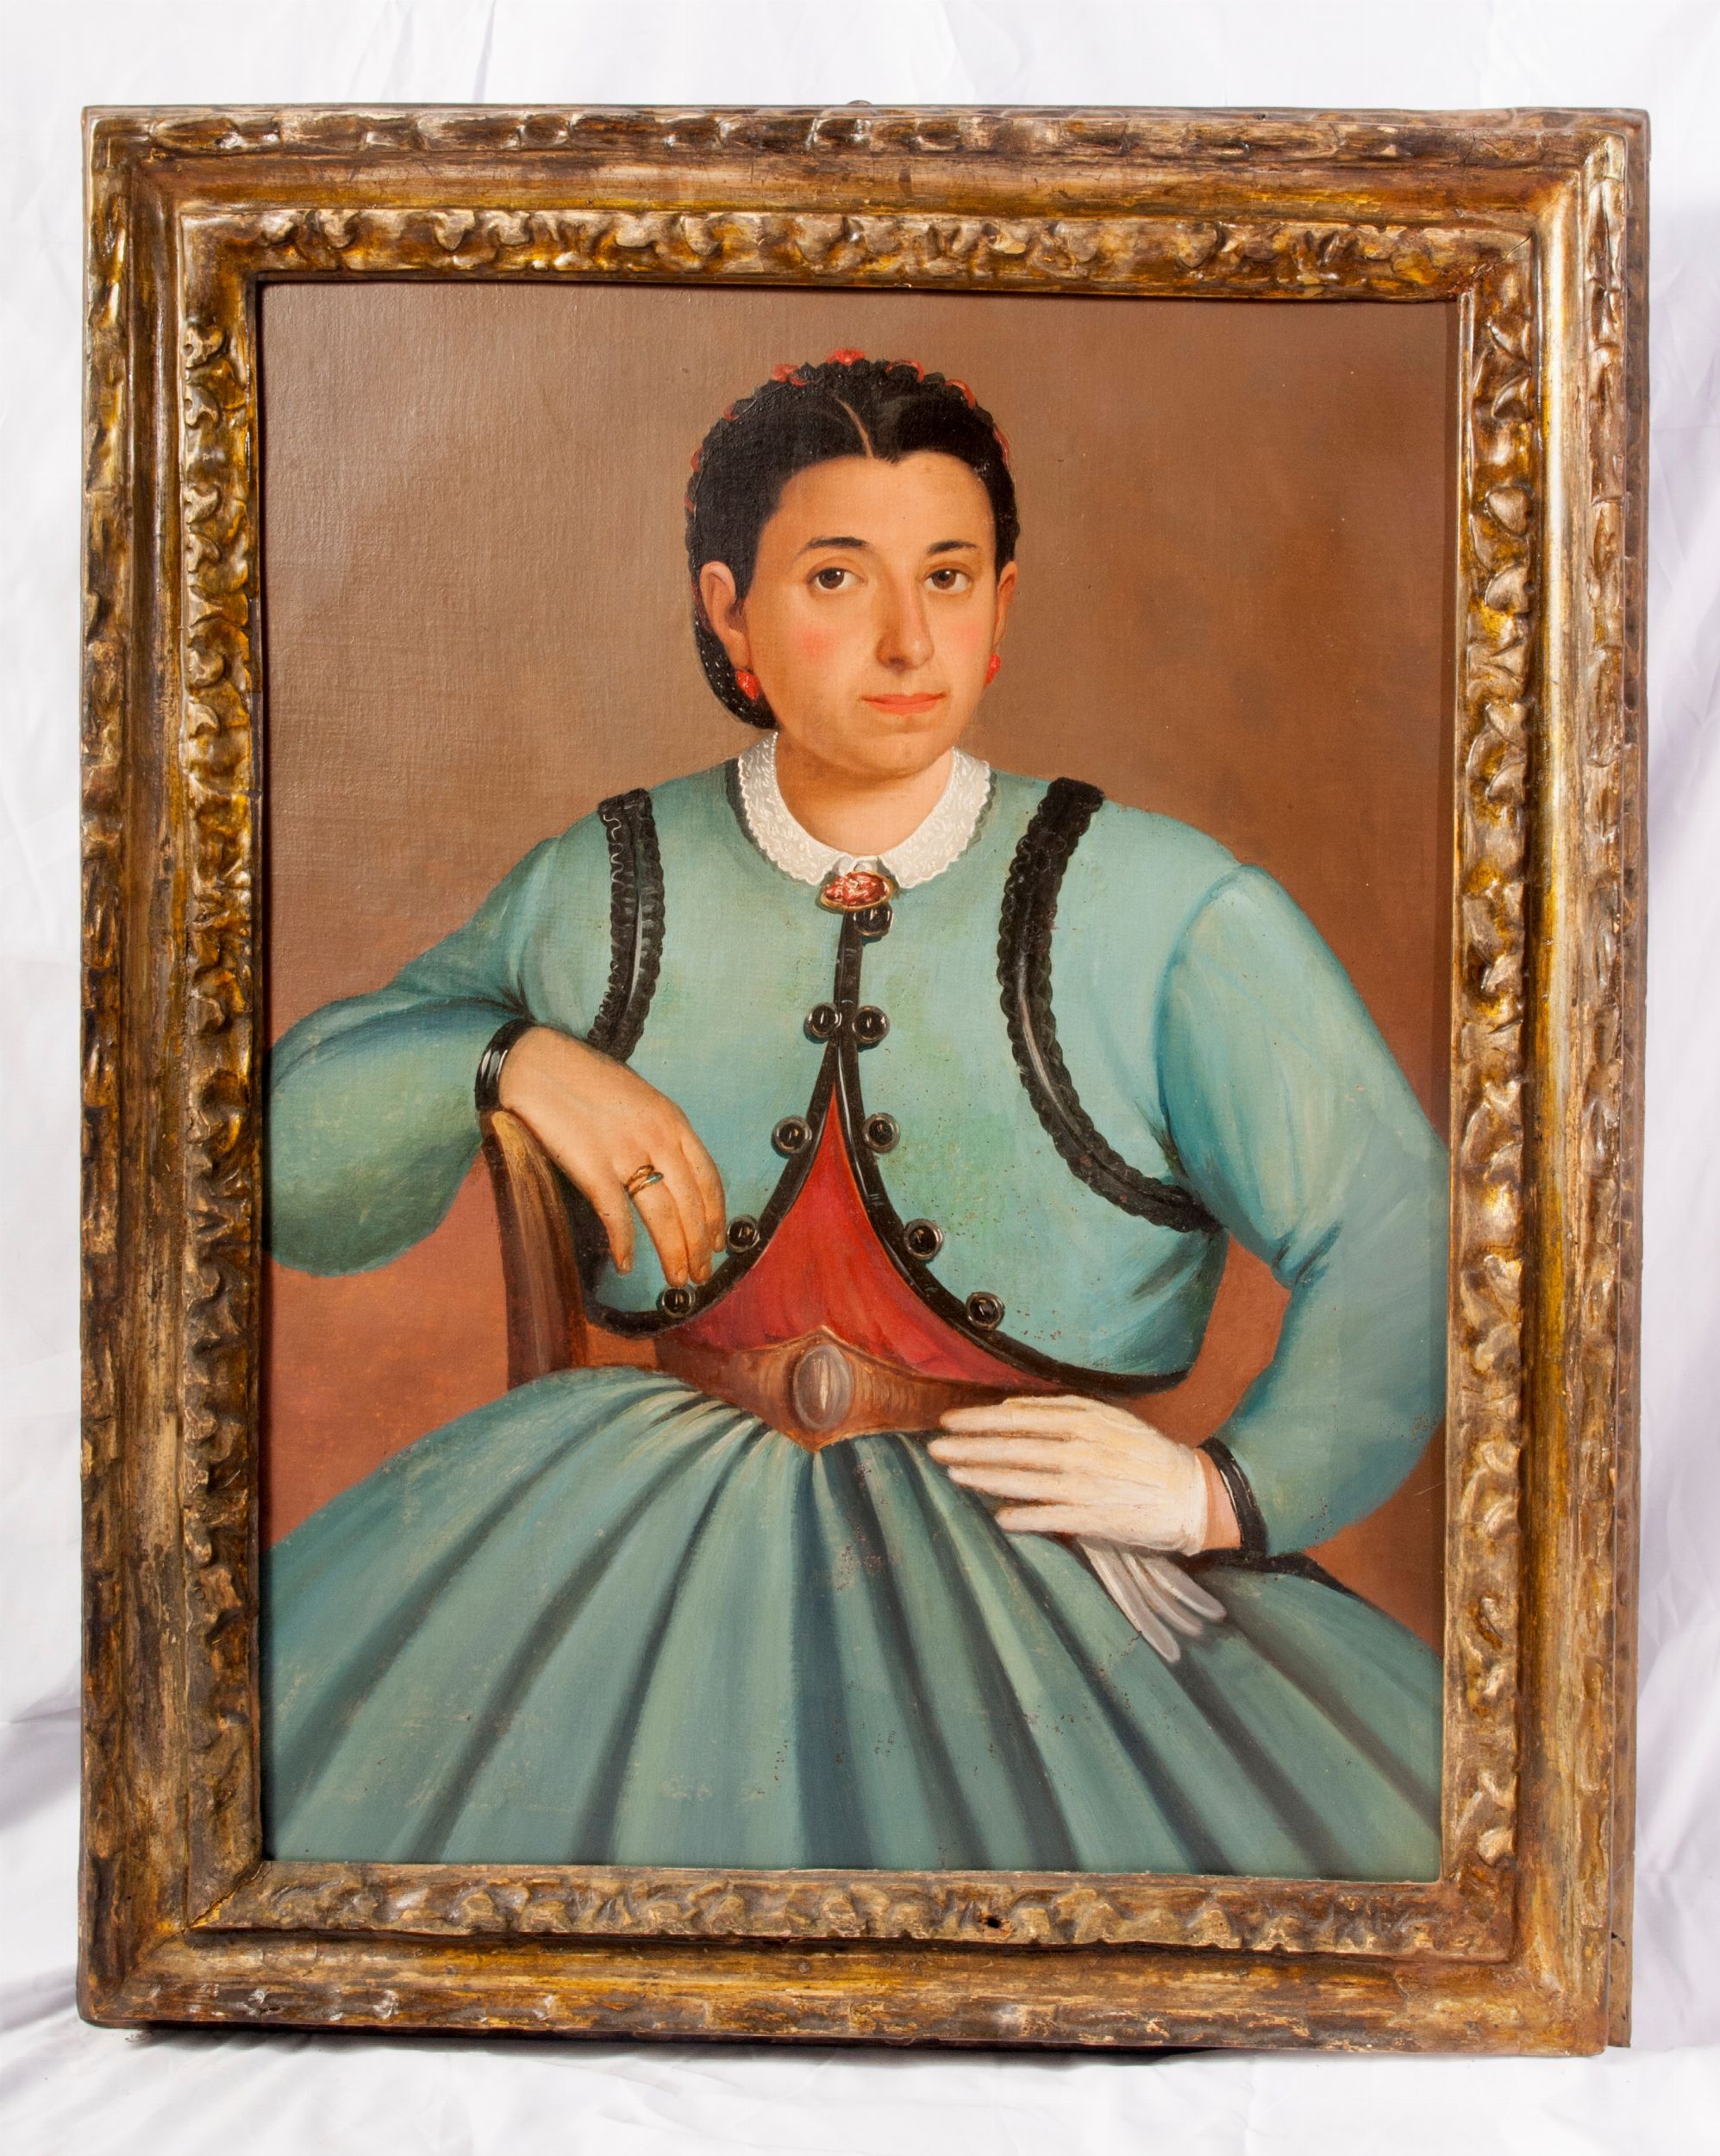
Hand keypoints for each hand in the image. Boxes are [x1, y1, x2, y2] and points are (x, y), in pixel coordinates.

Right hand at [497, 1027, 726, 1287]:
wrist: (537, 1063)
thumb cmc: (584, 1079)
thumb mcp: (638, 1099)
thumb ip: (659, 1132)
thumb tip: (670, 1173)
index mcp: (672, 1120)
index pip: (708, 1178)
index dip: (716, 1216)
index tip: (717, 1242)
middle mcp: (657, 1137)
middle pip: (691, 1204)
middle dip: (699, 1245)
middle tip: (700, 1274)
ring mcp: (625, 1152)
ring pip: (663, 1216)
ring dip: (674, 1253)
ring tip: (677, 1278)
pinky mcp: (592, 1166)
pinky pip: (617, 1216)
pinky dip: (624, 1245)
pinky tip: (627, 1264)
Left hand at [928, 1394, 1240, 1664]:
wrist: (1187, 1491)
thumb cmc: (1141, 1451)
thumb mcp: (1104, 1417)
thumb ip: (1058, 1410)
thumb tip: (1010, 1410)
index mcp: (1081, 1420)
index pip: (1017, 1418)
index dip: (979, 1420)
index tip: (948, 1422)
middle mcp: (1078, 1449)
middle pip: (1011, 1448)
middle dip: (968, 1447)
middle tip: (934, 1448)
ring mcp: (1083, 1484)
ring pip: (1021, 1480)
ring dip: (982, 1477)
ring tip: (953, 1473)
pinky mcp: (1092, 1516)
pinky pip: (1047, 1516)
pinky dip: (1021, 1516)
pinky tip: (997, 1517)